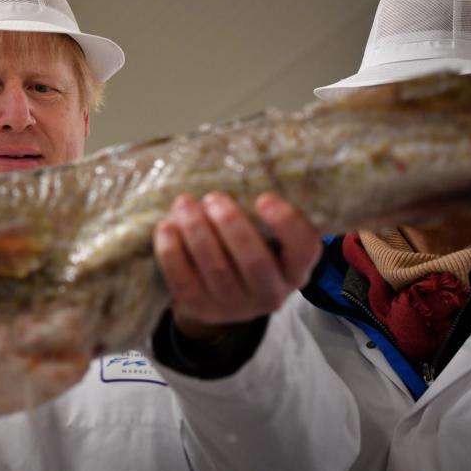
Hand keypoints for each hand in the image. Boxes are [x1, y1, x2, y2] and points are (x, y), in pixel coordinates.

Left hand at [153, 192, 321, 340]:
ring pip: (215, 270)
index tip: (264, 197)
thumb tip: (238, 160)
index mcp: (294, 270)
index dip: (287, 224)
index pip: (304, 250)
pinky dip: (172, 252)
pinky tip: (166, 227)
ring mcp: (234, 307)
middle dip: (230, 225)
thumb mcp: (264, 236)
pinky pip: (184, 282)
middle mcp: (270, 294)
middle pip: (254, 262)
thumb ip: (259, 213)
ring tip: (184, 204)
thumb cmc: (243, 250)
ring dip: (197, 232)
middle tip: (213, 197)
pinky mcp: (201, 309)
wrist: (217, 295)